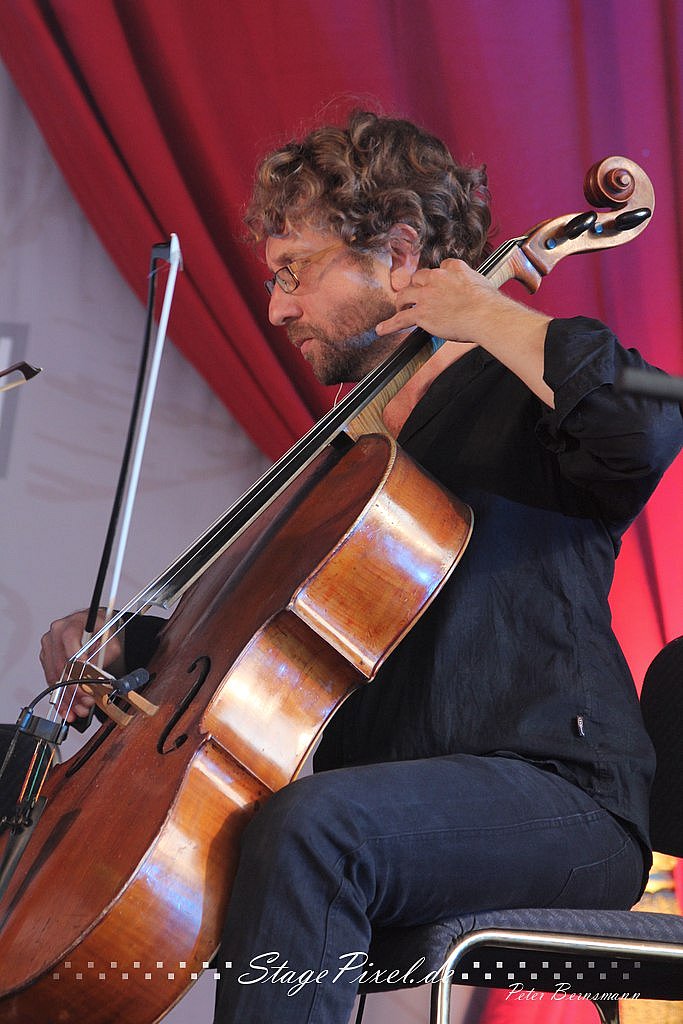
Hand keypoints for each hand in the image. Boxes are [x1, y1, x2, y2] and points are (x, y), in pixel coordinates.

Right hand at [40, 608, 123, 721]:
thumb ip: (103, 658)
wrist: (94, 626)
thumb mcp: (110, 641)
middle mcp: (55, 634)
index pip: (70, 648)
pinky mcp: (47, 657)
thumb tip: (95, 677)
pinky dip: (60, 695)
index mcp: (71, 625)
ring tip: (78, 709)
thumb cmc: (101, 630)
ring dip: (66, 697)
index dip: (77, 667)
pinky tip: (67, 706)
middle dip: (74, 689)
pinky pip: (51, 680)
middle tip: (85, 702)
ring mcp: (49, 646)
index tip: (86, 682)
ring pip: (55, 677)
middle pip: (62, 667)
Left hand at [376, 259, 516, 343]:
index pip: (440, 267)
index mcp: (454, 268)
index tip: (438, 285)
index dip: (437, 278)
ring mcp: (427, 295)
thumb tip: (478, 294)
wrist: (486, 315)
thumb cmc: (490, 304)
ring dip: (402, 301)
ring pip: (406, 294)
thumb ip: (474, 285)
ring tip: (400, 307)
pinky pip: (401, 318)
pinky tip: (382, 329)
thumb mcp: (483, 284)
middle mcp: (437, 278)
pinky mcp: (422, 313)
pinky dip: (390, 325)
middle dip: (417, 286)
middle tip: (416, 296)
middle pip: (419, 278)